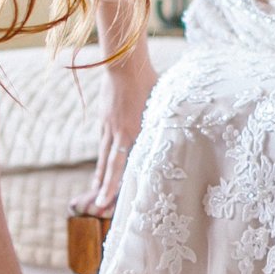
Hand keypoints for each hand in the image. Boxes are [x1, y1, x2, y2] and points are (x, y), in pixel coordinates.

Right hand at [75, 56, 154, 216]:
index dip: (112, 187)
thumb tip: (179, 134)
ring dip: (99, 177)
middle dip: (102, 189)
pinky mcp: (104, 119)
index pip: (119, 167)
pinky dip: (103, 157)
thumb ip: (164, 123)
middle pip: (107, 167)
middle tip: (97, 208)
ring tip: (94, 194)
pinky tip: (103, 166)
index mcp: (131, 133)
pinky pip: (103, 143)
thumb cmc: (148, 82)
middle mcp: (116, 133)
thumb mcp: (162, 105)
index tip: (105, 205)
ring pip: (103, 157)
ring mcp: (107, 126)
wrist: (123, 65)